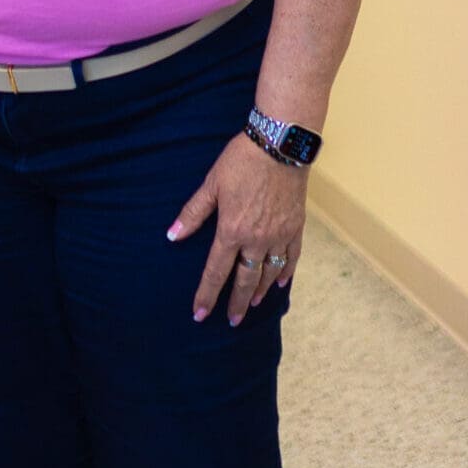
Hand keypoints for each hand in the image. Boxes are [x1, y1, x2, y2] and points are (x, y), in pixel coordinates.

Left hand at [167, 133, 306, 325]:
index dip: (206, 293)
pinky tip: (280, 282)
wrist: (280, 145)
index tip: (199, 314)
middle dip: (236, 303)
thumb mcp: (211, 184)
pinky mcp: (296, 228)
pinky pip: (291, 258)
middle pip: (245, 280)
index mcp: (232, 230)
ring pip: (269, 273)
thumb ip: (193, 213)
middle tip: (232, 321)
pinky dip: (285, 273)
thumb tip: (172, 235)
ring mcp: (279, 235)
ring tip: (252, 304)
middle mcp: (256, 240)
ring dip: (259, 291)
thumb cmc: (241, 161)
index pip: (216, 271)